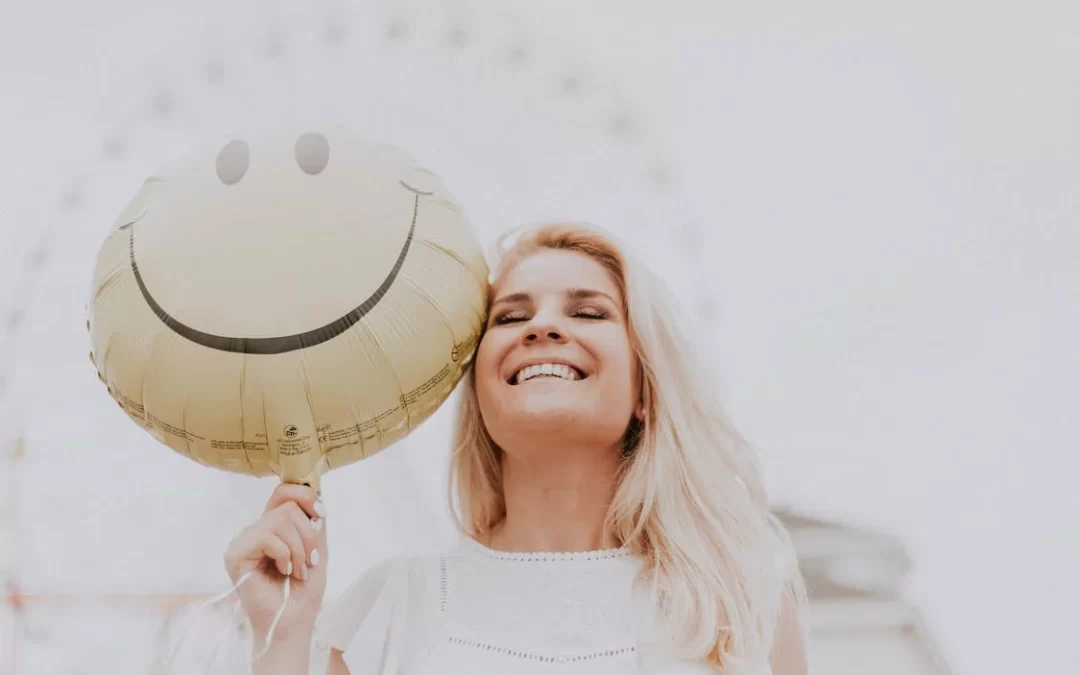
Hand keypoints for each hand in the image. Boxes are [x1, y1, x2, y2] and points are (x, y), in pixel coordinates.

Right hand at [224, 483, 326, 642]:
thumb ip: (315, 522)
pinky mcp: (236, 554)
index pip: (283, 492)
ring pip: (280, 519)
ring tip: (297, 571)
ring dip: (299, 548)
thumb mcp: (317, 549)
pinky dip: (284, 554)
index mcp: (274, 528)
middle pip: (287, 506)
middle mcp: (256, 530)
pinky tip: (283, 571)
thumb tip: (316, 493)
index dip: (305, 495)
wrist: (293, 622)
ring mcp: (244, 541)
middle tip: (308, 561)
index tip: (320, 515)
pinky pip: (267, 536)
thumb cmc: (303, 591)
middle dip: (308, 534)